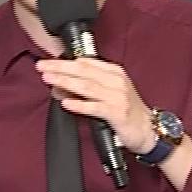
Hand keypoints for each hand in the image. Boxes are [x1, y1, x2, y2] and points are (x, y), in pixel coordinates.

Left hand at [35, 57, 155, 154]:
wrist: (149, 130)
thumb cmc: (128, 111)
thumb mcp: (111, 91)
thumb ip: (91, 83)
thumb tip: (64, 81)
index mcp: (114, 72)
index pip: (86, 62)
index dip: (64, 61)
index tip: (48, 62)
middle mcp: (116, 81)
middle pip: (83, 71)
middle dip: (60, 67)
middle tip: (42, 66)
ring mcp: (117, 96)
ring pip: (87, 86)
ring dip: (65, 81)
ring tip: (49, 79)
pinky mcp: (117, 113)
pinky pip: (95, 107)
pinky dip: (79, 104)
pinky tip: (66, 102)